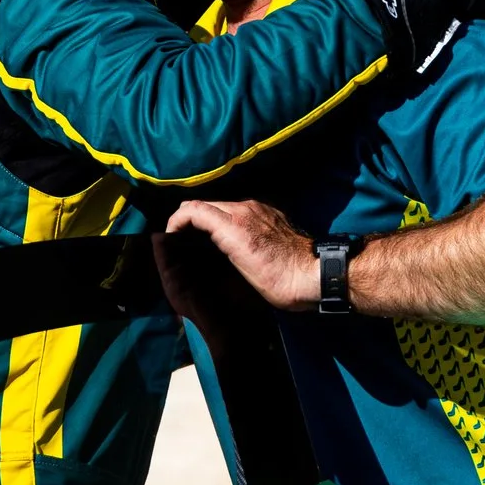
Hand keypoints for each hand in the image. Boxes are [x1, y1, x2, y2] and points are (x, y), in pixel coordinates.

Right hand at [165, 199, 320, 311]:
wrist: (315, 276)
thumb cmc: (277, 278)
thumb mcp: (239, 265)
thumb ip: (214, 240)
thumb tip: (194, 237)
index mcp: (234, 220)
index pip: (192, 209)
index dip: (174, 222)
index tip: (169, 240)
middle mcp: (245, 207)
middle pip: (205, 205)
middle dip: (189, 220)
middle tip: (181, 243)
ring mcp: (259, 209)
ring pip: (222, 208)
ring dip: (208, 221)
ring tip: (202, 244)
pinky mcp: (270, 215)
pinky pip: (239, 212)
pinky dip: (226, 222)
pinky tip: (228, 241)